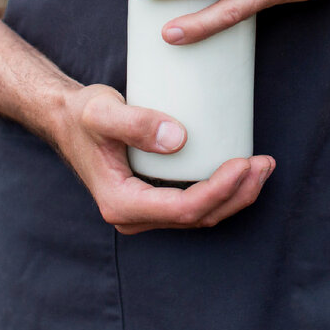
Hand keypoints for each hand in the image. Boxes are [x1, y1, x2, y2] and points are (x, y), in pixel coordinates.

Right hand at [55, 84, 274, 233]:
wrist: (65, 119)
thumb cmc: (82, 114)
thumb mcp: (102, 111)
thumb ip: (135, 123)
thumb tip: (178, 139)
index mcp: (121, 203)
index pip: (183, 209)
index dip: (220, 190)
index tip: (244, 162)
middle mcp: (134, 216)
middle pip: (199, 217)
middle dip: (238, 193)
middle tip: (264, 163)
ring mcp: (144, 211)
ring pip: (201, 215)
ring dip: (236, 195)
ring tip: (262, 166)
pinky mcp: (153, 199)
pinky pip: (194, 204)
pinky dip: (222, 190)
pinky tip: (240, 170)